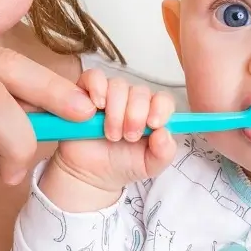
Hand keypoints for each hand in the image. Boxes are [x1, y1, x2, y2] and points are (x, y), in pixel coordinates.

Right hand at [42, 69, 175, 204]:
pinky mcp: (86, 92)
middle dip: (135, 115)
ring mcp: (109, 94)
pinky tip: (97, 107)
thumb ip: (164, 153)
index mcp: (150, 114)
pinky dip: (97, 89)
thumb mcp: (149, 166)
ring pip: (118, 85)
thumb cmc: (121, 165)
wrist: (90, 174)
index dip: (160, 108)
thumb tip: (164, 132)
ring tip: (111, 134)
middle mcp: (131, 100)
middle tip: (128, 137)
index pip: (162, 99)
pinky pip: (94, 77)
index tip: (153, 125)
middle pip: (140, 91)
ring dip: (115, 111)